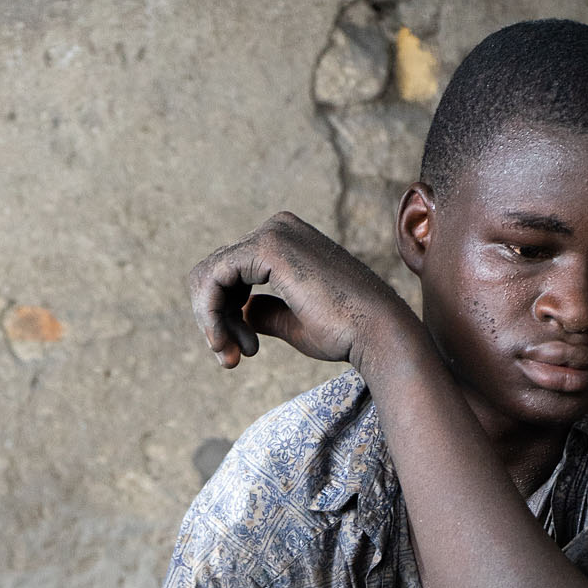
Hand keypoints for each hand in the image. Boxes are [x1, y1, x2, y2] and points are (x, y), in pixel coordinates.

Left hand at [188, 211, 409, 372]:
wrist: (377, 333)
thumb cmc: (345, 334)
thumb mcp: (294, 323)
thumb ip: (265, 312)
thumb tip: (242, 310)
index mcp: (286, 242)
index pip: (232, 273)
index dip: (224, 315)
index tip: (238, 352)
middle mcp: (278, 228)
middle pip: (216, 272)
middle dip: (215, 319)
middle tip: (229, 358)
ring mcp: (273, 233)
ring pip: (210, 275)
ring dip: (211, 321)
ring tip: (231, 355)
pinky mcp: (268, 247)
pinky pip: (214, 277)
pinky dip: (210, 312)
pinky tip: (225, 341)